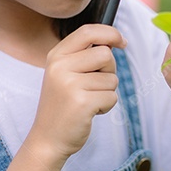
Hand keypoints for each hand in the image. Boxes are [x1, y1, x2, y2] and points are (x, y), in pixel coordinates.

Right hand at [25, 24, 125, 167]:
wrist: (48, 139)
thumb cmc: (63, 105)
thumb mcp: (64, 74)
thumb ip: (83, 56)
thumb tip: (114, 42)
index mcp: (56, 56)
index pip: (88, 31)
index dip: (110, 33)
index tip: (122, 42)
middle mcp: (60, 67)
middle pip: (106, 54)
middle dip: (110, 71)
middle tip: (95, 86)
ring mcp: (70, 84)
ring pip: (112, 78)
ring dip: (107, 92)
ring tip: (88, 101)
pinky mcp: (82, 102)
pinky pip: (112, 97)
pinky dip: (106, 106)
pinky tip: (89, 112)